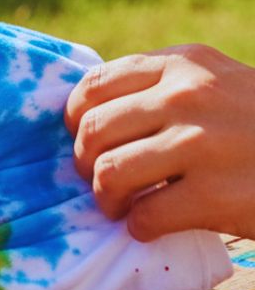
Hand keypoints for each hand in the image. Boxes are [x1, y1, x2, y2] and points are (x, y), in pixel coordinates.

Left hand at [65, 45, 254, 240]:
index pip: (95, 84)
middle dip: (83, 160)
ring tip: (117, 205)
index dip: (74, 116)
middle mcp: (185, 96)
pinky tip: (149, 225)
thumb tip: (91, 109)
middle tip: (96, 177)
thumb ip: (160, 83)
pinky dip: (138, 226)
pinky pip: (146, 215)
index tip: (80, 136)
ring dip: (105, 197)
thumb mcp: (214, 79)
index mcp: (181, 64)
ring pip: (110, 172)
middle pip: (95, 130)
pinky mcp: (216, 196)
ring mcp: (200, 145)